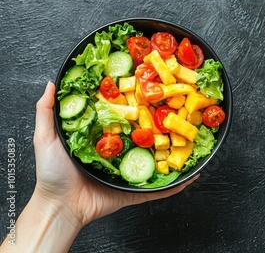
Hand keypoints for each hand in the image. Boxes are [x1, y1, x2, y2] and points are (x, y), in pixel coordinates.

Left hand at [33, 82, 198, 227]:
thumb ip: (47, 111)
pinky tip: (190, 176)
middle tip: (175, 112)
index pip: (122, 119)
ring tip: (188, 140)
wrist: (60, 207)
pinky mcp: (135, 191)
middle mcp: (119, 154)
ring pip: (155, 162)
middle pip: (143, 139)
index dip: (134, 105)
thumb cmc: (52, 175)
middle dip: (160, 128)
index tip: (147, 90)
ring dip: (173, 154)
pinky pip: (159, 189)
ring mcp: (128, 172)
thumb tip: (51, 84)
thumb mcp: (46, 138)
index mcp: (102, 140)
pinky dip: (176, 185)